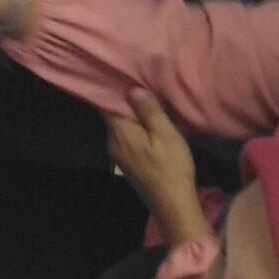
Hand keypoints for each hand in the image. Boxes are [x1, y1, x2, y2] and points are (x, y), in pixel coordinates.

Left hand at [107, 90, 209, 244]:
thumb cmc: (171, 167)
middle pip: (112, 114)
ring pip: (121, 126)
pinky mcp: (128, 163)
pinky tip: (148, 123)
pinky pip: (127, 137)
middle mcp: (113, 142)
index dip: (111, 88)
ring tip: (146, 98)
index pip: (105, 104)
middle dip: (123, 99)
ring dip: (131, 114)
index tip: (120, 73)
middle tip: (137, 80)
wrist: (173, 204)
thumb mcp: (165, 134)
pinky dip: (135, 127)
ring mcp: (119, 155)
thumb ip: (149, 111)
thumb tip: (132, 88)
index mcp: (120, 133)